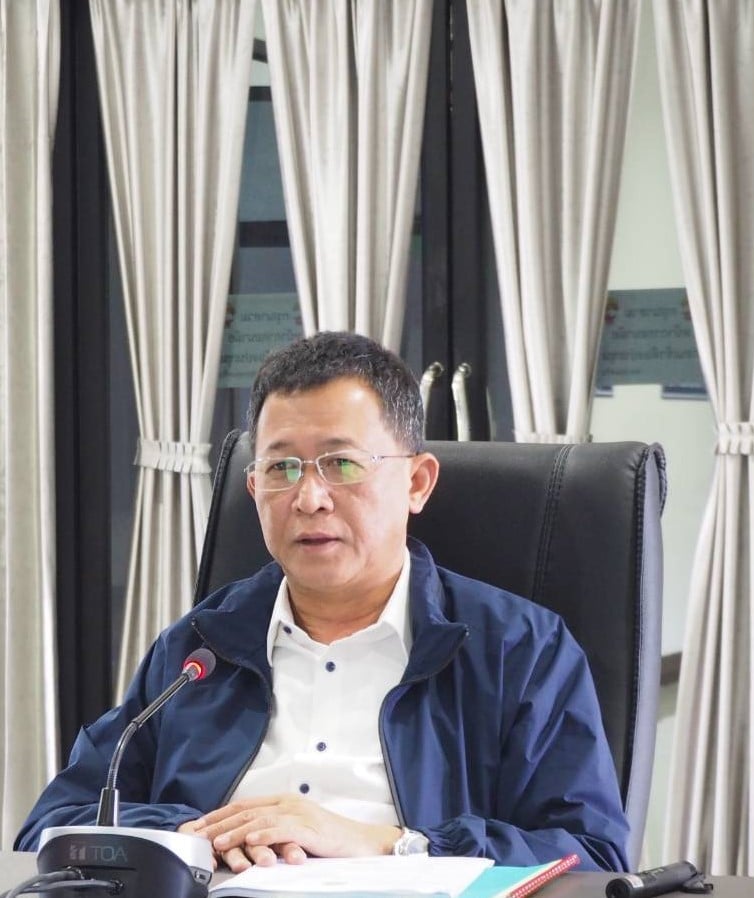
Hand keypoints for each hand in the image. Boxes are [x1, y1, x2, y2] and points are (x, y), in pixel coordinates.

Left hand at [187, 794, 400, 872]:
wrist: (363, 842)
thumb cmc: (331, 841)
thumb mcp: (299, 833)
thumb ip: (277, 832)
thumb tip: (251, 841)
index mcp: (285, 802)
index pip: (245, 805)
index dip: (220, 814)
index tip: (198, 825)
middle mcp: (288, 803)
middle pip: (246, 810)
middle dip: (218, 822)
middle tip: (196, 834)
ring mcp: (298, 813)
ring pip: (257, 819)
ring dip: (232, 830)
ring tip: (214, 841)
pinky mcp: (307, 827)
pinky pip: (278, 830)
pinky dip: (259, 835)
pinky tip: (245, 841)